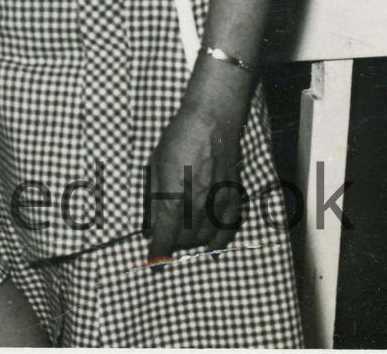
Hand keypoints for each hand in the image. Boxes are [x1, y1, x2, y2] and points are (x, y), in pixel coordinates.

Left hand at [143, 96, 247, 260]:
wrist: (211, 122)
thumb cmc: (177, 140)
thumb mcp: (156, 167)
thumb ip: (155, 199)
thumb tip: (153, 224)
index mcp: (176, 198)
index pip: (166, 237)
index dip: (158, 253)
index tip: (153, 262)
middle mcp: (199, 206)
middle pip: (185, 240)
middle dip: (172, 242)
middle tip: (163, 234)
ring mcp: (219, 204)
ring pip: (205, 238)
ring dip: (191, 241)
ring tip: (180, 233)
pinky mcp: (233, 199)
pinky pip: (228, 230)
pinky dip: (218, 241)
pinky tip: (210, 247)